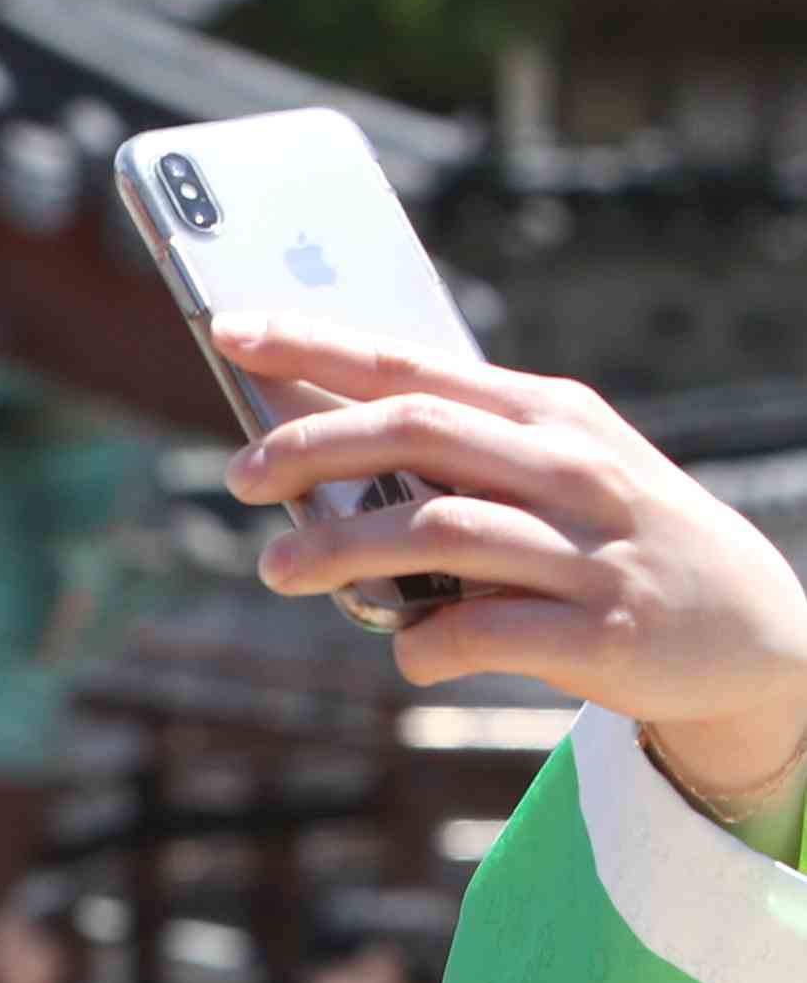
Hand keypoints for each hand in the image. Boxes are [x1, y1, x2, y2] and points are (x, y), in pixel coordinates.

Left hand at [217, 318, 806, 843]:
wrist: (750, 629)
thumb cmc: (614, 544)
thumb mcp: (552, 475)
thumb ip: (457, 461)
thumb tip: (323, 457)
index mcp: (546, 414)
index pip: (413, 365)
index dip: (316, 347)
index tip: (232, 330)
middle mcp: (567, 466)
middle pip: (416, 431)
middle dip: (313, 446)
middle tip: (240, 476)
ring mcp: (586, 548)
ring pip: (437, 528)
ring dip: (340, 549)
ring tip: (276, 568)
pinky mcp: (597, 631)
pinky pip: (478, 633)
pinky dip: (421, 647)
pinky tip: (406, 652)